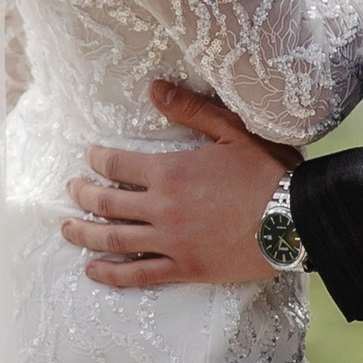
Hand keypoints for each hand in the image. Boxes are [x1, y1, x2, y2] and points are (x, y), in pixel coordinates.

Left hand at [63, 84, 299, 289]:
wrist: (297, 222)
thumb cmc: (270, 173)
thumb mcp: (233, 131)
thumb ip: (190, 110)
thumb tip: (153, 87)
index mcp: (171, 172)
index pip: (117, 165)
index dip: (97, 160)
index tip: (89, 157)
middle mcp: (162, 208)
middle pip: (106, 202)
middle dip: (82, 194)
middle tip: (70, 190)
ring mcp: (170, 242)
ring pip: (113, 239)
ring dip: (84, 233)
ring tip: (66, 229)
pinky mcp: (184, 269)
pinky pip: (138, 274)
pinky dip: (111, 274)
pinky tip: (93, 271)